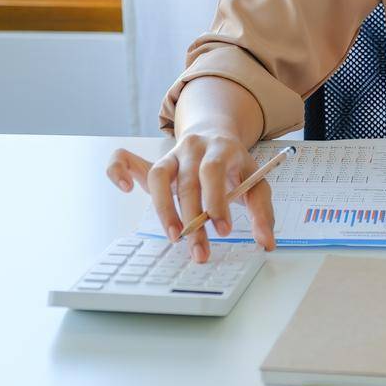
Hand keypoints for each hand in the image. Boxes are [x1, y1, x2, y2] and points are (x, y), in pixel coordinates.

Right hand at [106, 135, 276, 262]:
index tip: (223, 229)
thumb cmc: (235, 166)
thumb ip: (262, 211)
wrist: (217, 136)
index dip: (215, 199)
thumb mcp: (255, 182)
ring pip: (158, 177)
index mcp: (222, 148)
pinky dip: (118, 170)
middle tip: (199, 250)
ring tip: (175, 237)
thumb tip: (267, 243)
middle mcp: (194, 147)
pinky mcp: (155, 161)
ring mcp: (171, 153)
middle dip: (193, 220)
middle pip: (188, 182)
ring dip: (164, 209)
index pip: (213, 170)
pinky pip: (125, 159)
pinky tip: (126, 188)